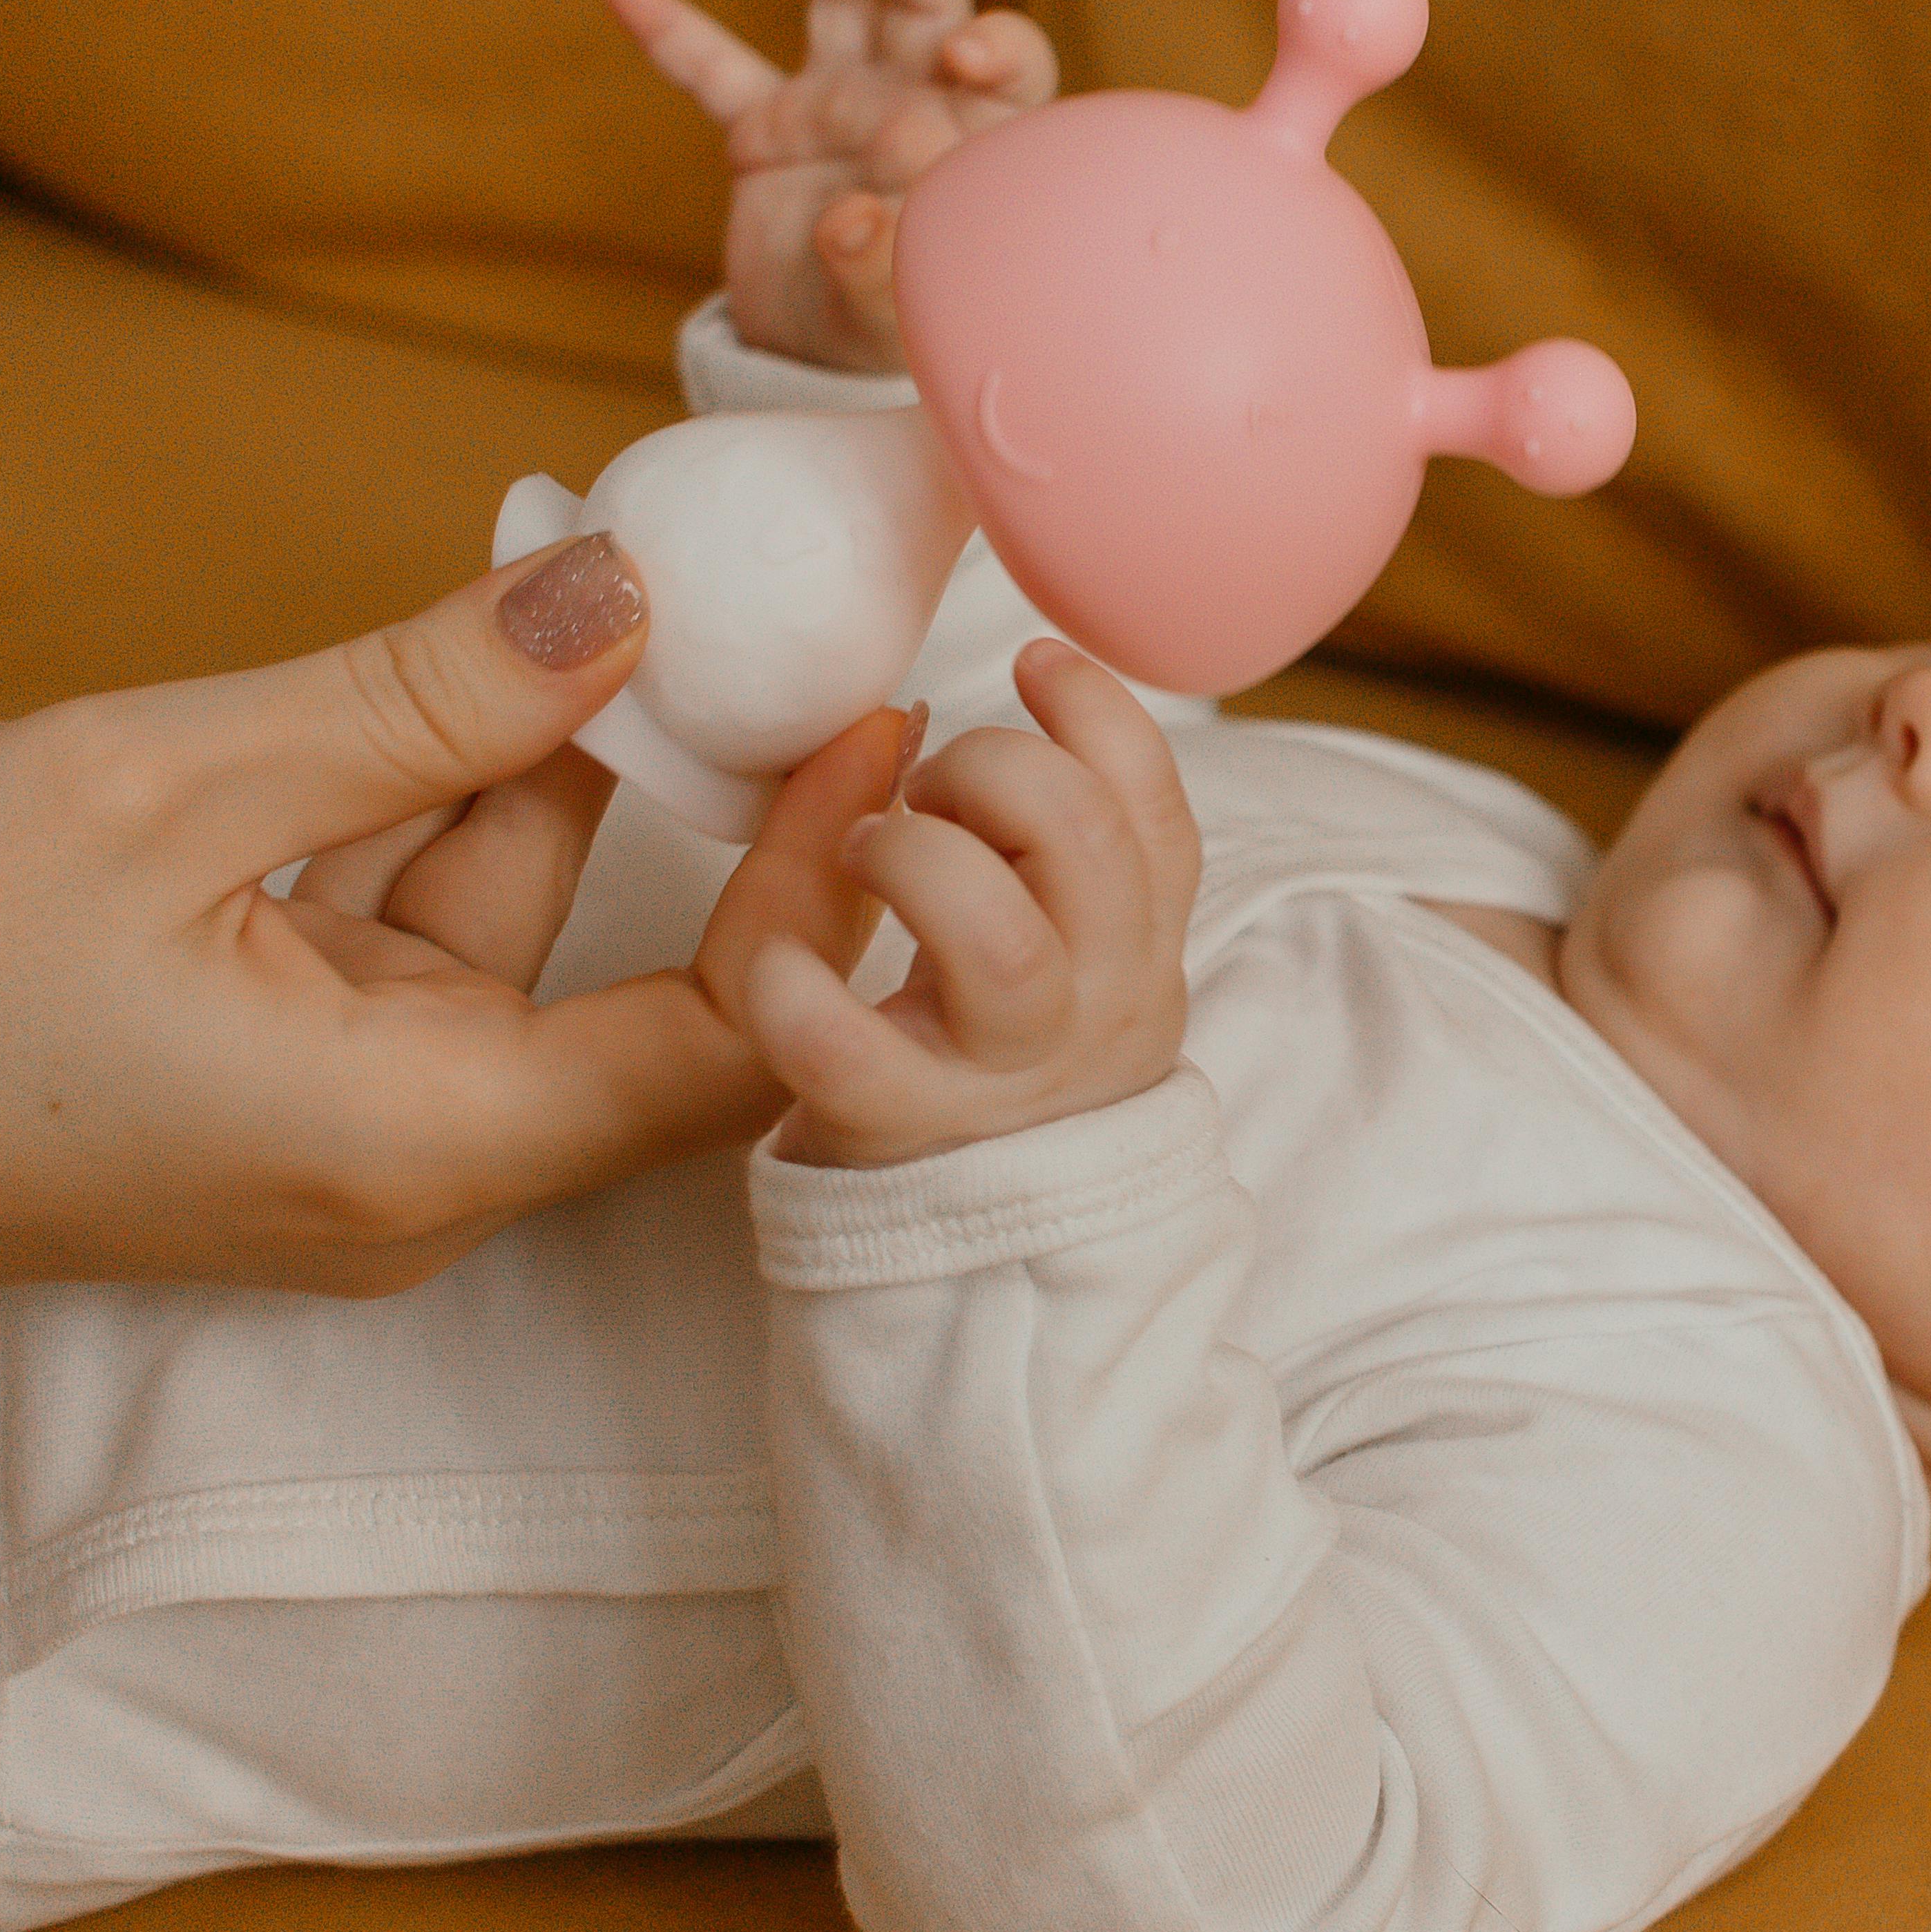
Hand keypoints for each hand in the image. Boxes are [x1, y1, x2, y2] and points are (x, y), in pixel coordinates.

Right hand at [0, 539, 895, 1446]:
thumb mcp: (161, 784)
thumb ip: (415, 696)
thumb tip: (625, 592)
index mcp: (425, 1144)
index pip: (737, 1040)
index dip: (836, 884)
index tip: (890, 722)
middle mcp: (421, 1179)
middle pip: (649, 995)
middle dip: (722, 816)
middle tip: (801, 637)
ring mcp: (351, 1146)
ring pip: (519, 947)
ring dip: (558, 779)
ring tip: (626, 593)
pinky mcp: (284, 1103)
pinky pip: (417, 956)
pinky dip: (444, 820)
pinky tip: (475, 671)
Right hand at [604, 0, 1056, 371]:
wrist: (830, 370)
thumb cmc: (900, 334)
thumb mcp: (904, 316)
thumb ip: (888, 270)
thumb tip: (854, 222)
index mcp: (982, 138)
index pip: (1009, 67)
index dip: (994, 47)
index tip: (965, 58)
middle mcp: (919, 96)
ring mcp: (841, 100)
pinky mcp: (766, 127)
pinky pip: (715, 68)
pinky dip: (672, 32)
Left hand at [705, 640, 1200, 1168]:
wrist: (978, 1271)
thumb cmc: (984, 1059)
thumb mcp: (1059, 946)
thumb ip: (1046, 837)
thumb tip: (991, 691)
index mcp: (1134, 951)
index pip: (1154, 813)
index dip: (1103, 719)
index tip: (1030, 660)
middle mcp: (1094, 1012)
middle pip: (1091, 848)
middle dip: (999, 773)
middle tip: (922, 784)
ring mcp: (1003, 1081)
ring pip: (1006, 946)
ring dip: (921, 862)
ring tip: (863, 852)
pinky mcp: (901, 1137)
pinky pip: (857, 1061)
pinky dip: (807, 1002)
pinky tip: (775, 968)